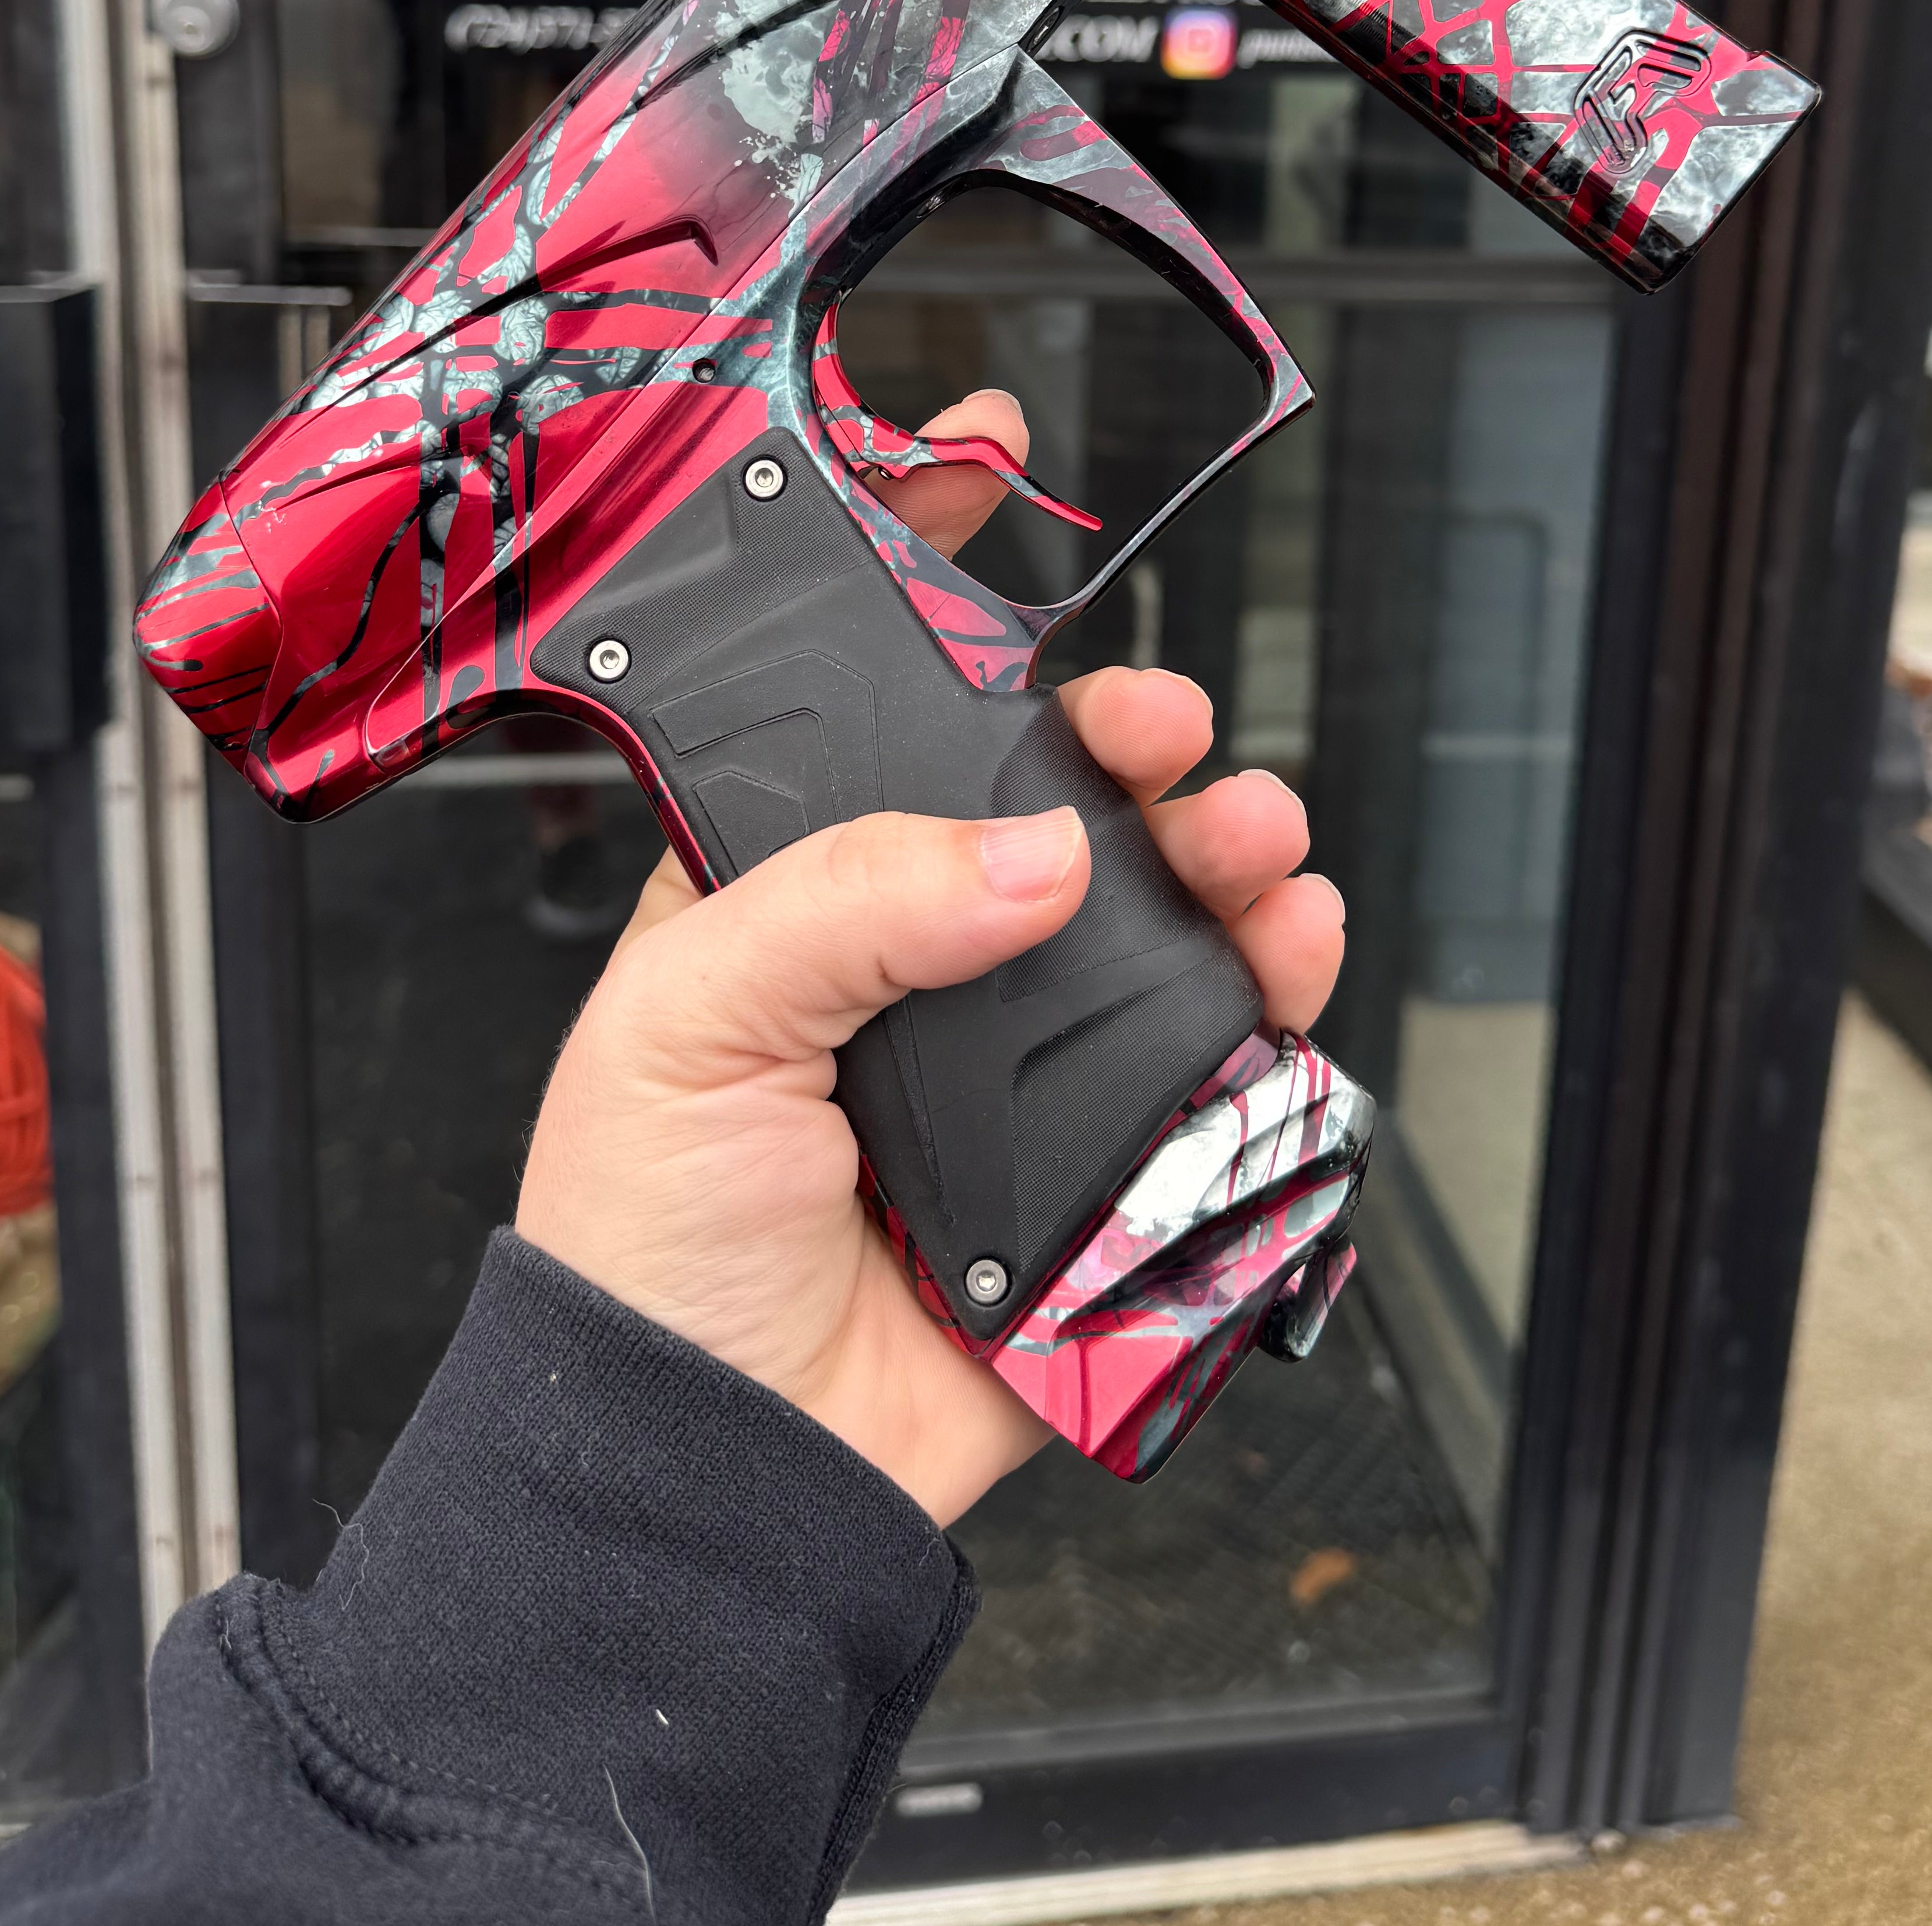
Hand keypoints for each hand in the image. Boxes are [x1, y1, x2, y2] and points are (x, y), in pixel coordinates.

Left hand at [514, 389, 1343, 1525]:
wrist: (713, 1471)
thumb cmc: (643, 1247)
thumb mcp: (692, 1018)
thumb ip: (858, 903)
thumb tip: (1035, 853)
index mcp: (792, 892)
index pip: (872, 700)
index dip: (932, 576)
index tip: (986, 459)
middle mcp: (912, 956)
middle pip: (1051, 797)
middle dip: (1127, 733)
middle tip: (1161, 725)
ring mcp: (1012, 1054)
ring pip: (1154, 912)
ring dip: (1225, 847)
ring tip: (1256, 833)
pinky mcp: (1098, 1159)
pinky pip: (1214, 1052)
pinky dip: (1274, 990)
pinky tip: (1288, 949)